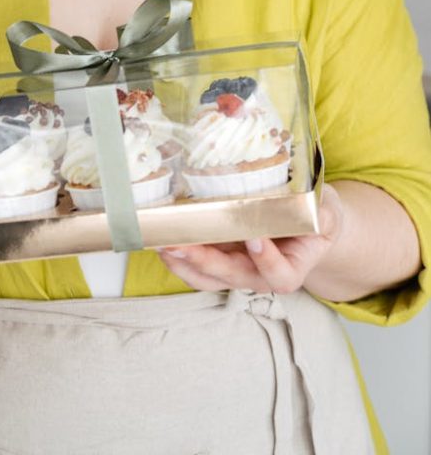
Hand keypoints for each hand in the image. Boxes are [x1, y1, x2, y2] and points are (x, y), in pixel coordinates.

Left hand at [159, 184, 343, 293]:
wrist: (306, 222)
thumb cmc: (317, 216)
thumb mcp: (327, 212)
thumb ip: (323, 215)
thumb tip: (316, 211)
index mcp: (292, 268)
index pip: (281, 275)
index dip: (267, 261)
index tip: (256, 238)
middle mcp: (260, 274)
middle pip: (233, 276)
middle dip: (205, 261)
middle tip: (181, 243)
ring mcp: (237, 268)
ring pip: (208, 277)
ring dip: (184, 263)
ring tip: (163, 244)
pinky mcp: (220, 257)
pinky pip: (197, 266)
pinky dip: (179, 256)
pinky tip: (162, 239)